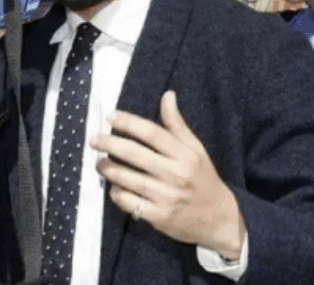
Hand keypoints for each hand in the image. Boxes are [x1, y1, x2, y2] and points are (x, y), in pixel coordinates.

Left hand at [92, 91, 245, 259]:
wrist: (219, 219)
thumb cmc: (203, 179)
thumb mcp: (196, 150)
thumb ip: (177, 125)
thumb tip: (167, 95)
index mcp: (185, 155)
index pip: (152, 133)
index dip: (129, 123)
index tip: (111, 117)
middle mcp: (176, 174)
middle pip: (135, 154)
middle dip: (110, 144)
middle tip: (94, 140)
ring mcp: (166, 197)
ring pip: (128, 178)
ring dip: (108, 168)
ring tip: (99, 163)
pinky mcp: (159, 216)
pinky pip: (129, 202)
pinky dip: (116, 193)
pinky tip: (113, 186)